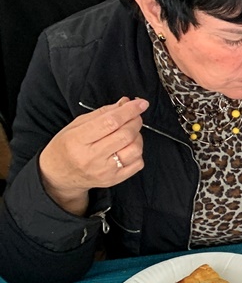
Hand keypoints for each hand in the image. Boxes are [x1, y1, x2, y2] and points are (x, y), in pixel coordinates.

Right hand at [37, 97, 148, 214]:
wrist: (59, 175)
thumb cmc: (66, 147)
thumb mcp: (75, 125)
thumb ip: (102, 113)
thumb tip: (125, 103)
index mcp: (78, 140)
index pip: (110, 122)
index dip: (129, 111)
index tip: (140, 103)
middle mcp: (92, 158)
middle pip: (125, 135)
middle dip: (135, 121)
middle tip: (134, 116)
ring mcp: (105, 171)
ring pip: (135, 149)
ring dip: (137, 136)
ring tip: (128, 133)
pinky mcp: (114, 180)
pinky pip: (138, 163)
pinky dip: (138, 151)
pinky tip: (127, 147)